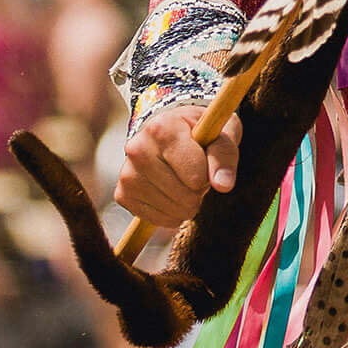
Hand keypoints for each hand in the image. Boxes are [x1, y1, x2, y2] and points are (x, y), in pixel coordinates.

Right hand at [115, 103, 240, 230]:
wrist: (169, 132)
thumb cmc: (200, 133)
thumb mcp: (221, 133)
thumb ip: (224, 156)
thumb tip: (223, 185)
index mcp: (162, 128)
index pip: (197, 175)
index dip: (209, 173)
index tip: (204, 158)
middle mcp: (138, 149)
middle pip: (186, 195)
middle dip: (199, 190)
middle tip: (194, 171)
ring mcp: (127, 173)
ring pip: (173, 210)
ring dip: (186, 202)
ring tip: (182, 180)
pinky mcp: (123, 194)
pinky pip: (158, 219)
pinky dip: (171, 213)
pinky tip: (171, 193)